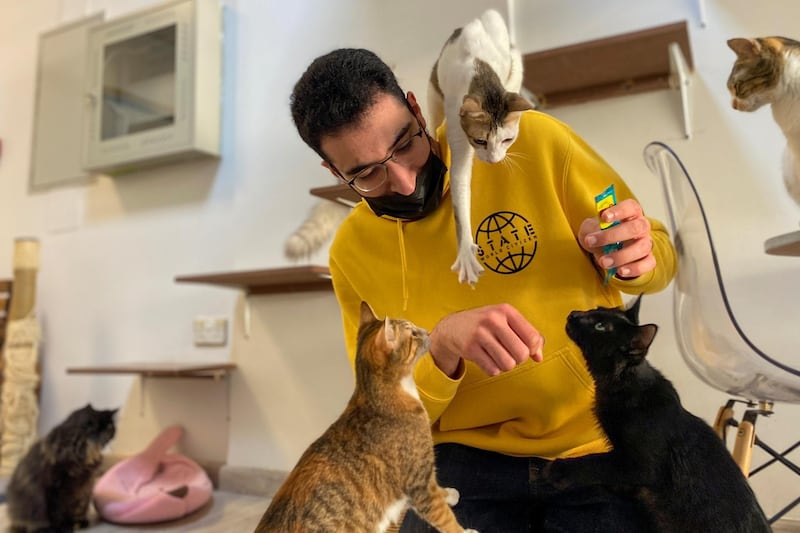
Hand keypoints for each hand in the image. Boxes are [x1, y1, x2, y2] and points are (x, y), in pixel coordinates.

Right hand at [429, 304, 543, 377]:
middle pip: (522, 354)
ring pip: (508, 364)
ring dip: (505, 365)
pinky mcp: (470, 348)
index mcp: (506, 311)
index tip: (525, 349)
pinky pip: (492, 370)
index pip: (533, 337)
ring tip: (498, 356)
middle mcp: (493, 320)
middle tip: (509, 353)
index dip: (533, 349)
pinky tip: (486, 359)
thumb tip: (539, 357)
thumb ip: (527, 336)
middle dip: (518, 359)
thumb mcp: (506, 322)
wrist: (452, 327)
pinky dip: (492, 369)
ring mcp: (480, 334)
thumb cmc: (485, 325)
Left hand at [578, 198, 655, 278]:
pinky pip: (647, 264)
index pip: (630, 207)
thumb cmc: (600, 234)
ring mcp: (646, 243)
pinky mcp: (647, 259)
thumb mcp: (591, 228)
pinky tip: (620, 271)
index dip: (618, 211)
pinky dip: (634, 269)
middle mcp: (641, 226)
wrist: (603, 251)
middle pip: (635, 228)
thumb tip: (595, 231)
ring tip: (603, 262)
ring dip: (620, 256)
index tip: (604, 217)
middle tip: (591, 241)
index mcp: (630, 213)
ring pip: (641, 248)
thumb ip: (592, 228)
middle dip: (611, 236)